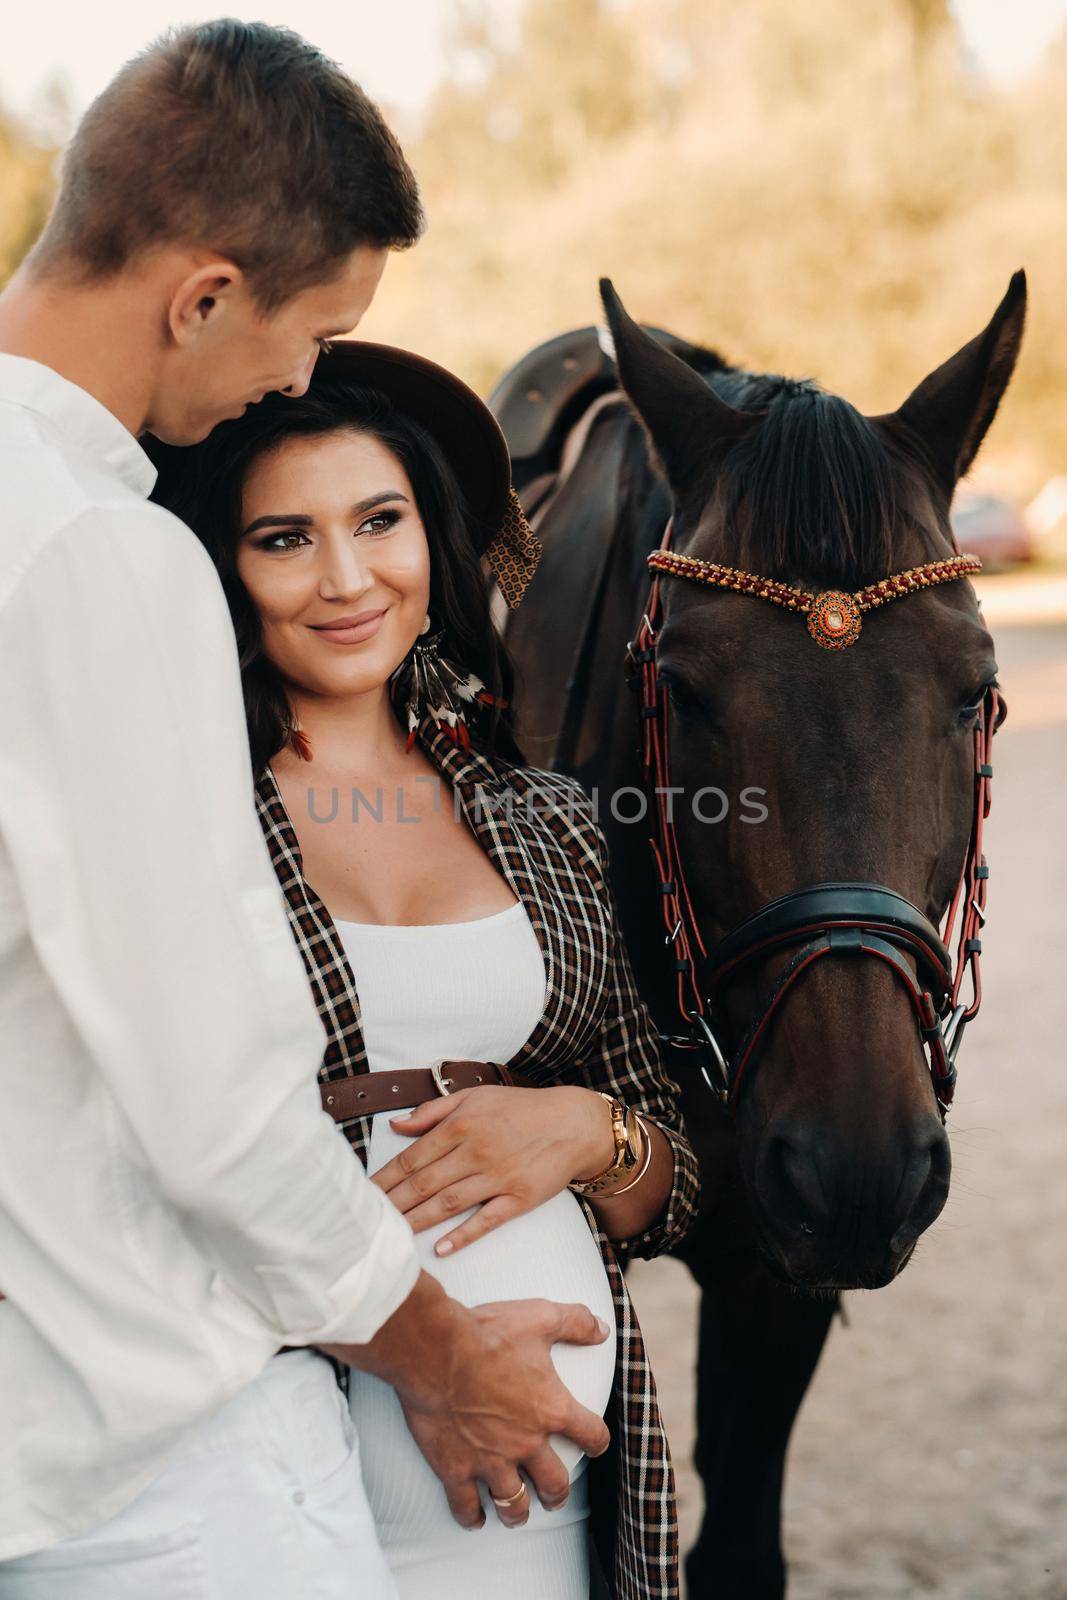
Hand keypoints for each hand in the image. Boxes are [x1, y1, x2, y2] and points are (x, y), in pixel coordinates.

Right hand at [321, 1274, 611, 1529]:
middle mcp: (526, 1442)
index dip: (597, 1441)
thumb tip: (601, 1329)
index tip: (595, 1445)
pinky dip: (472, 1516)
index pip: (590, 1434)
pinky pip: (466, 1506)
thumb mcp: (540, 1317)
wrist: (436, 1350)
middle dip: (557, 1492)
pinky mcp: (455, 1468)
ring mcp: (490, 1460)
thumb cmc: (487, 1333)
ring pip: (514, 1502)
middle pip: (554, 1482)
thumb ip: (575, 1322)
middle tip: (554, 1495)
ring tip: (519, 1513)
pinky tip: (475, 1518)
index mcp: (551, 1409)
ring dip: (519, 1511)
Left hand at [372, 1083, 614, 1254]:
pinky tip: (441, 1248)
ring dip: (416, 1221)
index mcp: (460, 1125)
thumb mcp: (476, 1097)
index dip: (384, 1179)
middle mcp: (475, 1151)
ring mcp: (498, 1177)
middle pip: (423, 1184)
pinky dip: (463, 1235)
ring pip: (448, 1203)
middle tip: (366, 1223)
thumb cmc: (521, 1109)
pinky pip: (487, 1220)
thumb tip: (396, 1124)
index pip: (411, 1157)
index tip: (362, 1195)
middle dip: (391, 1204)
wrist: (575, 1123)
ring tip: (390, 1236)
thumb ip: (432, 1111)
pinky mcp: (520, 1198)